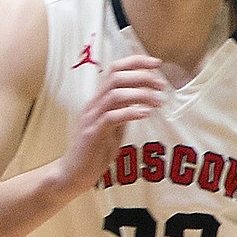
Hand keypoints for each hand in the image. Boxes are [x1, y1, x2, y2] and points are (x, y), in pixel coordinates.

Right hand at [57, 55, 166, 193]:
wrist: (74, 173)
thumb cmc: (95, 150)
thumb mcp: (114, 127)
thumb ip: (125, 112)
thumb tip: (145, 100)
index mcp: (99, 100)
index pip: (115, 70)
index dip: (136, 63)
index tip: (157, 63)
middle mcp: (94, 104)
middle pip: (116, 77)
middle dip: (142, 76)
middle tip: (162, 84)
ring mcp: (92, 118)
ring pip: (115, 94)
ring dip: (140, 94)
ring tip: (159, 101)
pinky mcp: (92, 134)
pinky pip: (112, 117)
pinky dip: (130, 112)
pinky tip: (146, 113)